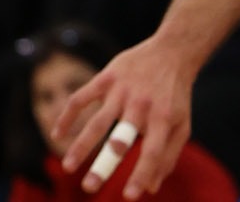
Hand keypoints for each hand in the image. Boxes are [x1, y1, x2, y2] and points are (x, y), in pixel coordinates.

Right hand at [56, 37, 196, 199]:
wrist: (173, 52)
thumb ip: (167, 156)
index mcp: (164, 119)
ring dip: (81, 145)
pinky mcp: (107, 77)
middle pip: (121, 139)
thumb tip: (150, 188)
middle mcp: (142, 105)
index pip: (153, 152)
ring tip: (68, 167)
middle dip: (104, 163)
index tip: (130, 196)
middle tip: (89, 187)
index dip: (142, 174)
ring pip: (97, 121)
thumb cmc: (175, 96)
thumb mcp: (181, 124)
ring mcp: (123, 90)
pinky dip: (67, 115)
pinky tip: (58, 134)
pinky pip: (82, 97)